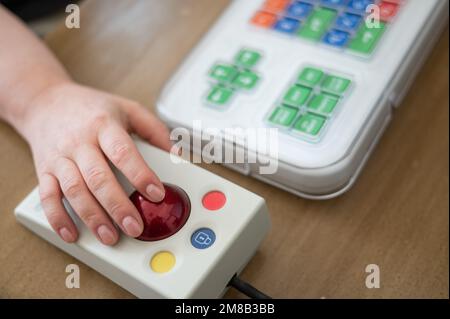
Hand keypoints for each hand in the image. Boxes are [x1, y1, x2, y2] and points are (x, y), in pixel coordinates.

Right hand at [19, 82, 172, 244]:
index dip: (140, 175)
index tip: (156, 194)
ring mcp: (60, 158)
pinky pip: (48, 197)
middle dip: (118, 206)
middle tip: (135, 227)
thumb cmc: (91, 108)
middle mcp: (80, 142)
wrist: (45, 102)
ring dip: (92, 217)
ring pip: (74, 191)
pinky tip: (71, 233)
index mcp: (104, 126)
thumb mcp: (127, 109)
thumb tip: (176, 153)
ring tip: (110, 236)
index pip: (123, 152)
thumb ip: (154, 130)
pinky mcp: (44, 170)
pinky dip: (58, 218)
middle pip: (99, 178)